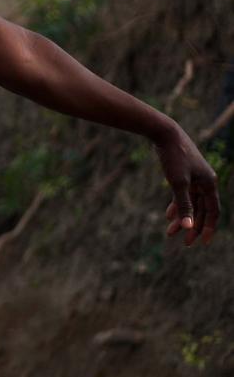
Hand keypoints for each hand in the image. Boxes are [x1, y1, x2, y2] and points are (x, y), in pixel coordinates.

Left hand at [155, 125, 220, 245]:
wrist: (164, 133)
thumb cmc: (173, 157)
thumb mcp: (178, 183)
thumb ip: (184, 206)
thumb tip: (188, 227)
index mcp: (209, 184)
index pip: (213, 212)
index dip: (208, 228)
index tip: (201, 242)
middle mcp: (205, 182)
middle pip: (201, 210)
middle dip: (192, 226)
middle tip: (185, 243)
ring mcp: (195, 177)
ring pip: (191, 203)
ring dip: (182, 218)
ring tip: (170, 232)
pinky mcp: (184, 174)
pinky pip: (183, 194)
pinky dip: (177, 205)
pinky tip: (168, 215)